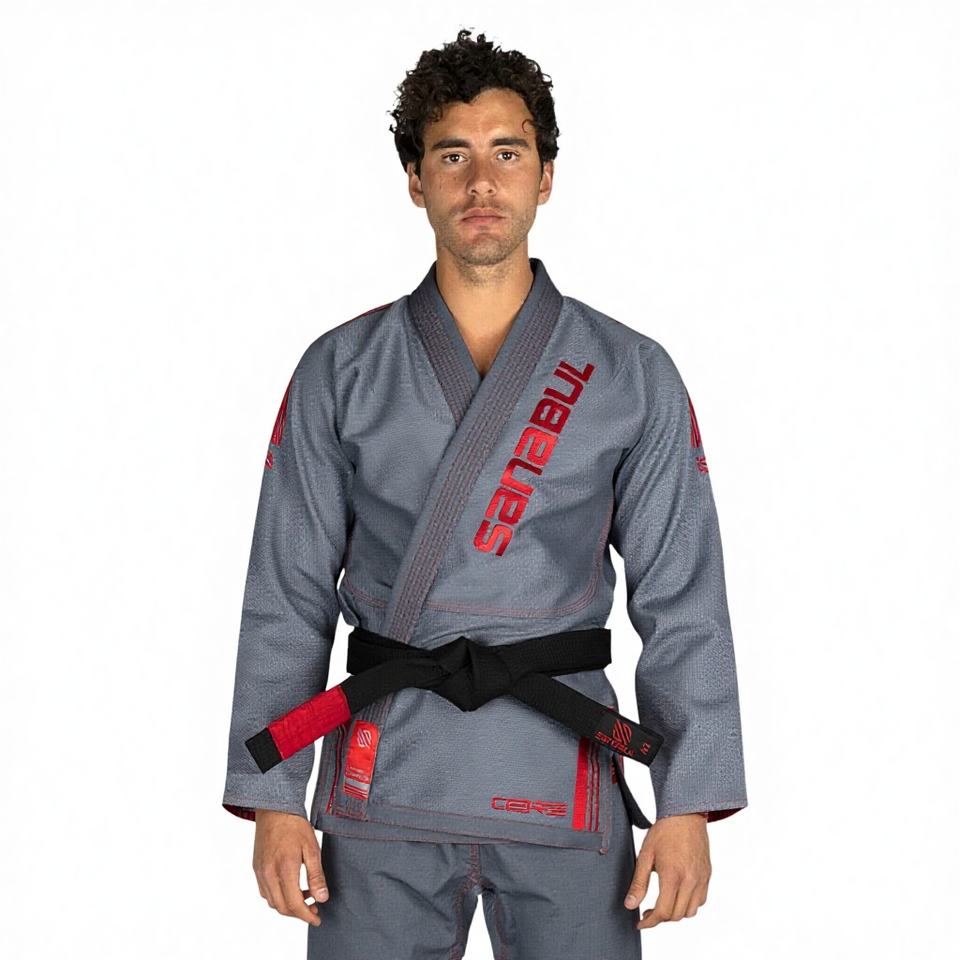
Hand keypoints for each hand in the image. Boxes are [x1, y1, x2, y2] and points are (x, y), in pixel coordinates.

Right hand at [252, 809, 328, 926]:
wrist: (274, 809)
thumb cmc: (294, 825)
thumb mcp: (312, 848)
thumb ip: (316, 875)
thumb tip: (322, 897)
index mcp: (284, 869)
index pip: (294, 904)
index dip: (306, 916)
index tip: (317, 919)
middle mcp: (268, 874)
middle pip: (282, 907)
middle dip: (299, 913)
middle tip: (314, 908)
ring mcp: (260, 872)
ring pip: (272, 901)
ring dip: (288, 905)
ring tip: (305, 895)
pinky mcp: (256, 868)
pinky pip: (265, 891)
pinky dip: (278, 896)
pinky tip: (290, 887)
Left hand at [623, 812, 710, 928]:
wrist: (685, 814)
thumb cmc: (664, 831)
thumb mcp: (645, 855)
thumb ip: (638, 882)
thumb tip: (630, 904)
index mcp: (672, 875)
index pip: (663, 912)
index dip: (650, 922)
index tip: (640, 923)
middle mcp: (690, 880)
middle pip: (676, 915)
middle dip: (660, 919)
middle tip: (647, 912)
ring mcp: (701, 879)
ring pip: (690, 912)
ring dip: (675, 913)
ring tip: (662, 904)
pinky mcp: (707, 875)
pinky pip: (700, 901)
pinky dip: (689, 904)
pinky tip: (677, 895)